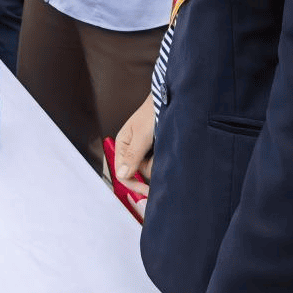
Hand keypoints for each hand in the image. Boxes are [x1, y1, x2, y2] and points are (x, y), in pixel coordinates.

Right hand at [113, 94, 154, 213]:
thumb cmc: (153, 112)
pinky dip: (163, 159)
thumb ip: (132, 156)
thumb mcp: (141, 135)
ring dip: (158, 162)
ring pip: (149, 169)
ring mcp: (143, 150)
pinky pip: (157, 163)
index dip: (133, 184)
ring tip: (163, 146)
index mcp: (122, 144)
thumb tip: (121, 174)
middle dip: (150, 169)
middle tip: (159, 157)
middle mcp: (131, 149)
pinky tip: (166, 148)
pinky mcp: (155, 150)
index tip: (147, 191)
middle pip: (137, 173)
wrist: (170, 101)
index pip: (121, 173)